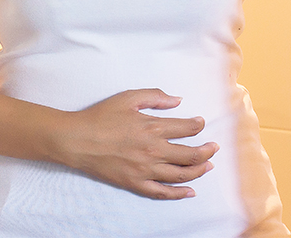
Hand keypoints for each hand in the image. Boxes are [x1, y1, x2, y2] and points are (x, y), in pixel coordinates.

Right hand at [57, 88, 218, 199]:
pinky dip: (179, 193)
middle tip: (214, 147)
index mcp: (152, 127)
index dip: (198, 125)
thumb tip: (178, 100)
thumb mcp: (128, 98)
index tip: (200, 123)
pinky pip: (162, 192)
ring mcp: (145, 169)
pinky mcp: (135, 183)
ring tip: (208, 166)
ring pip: (181, 174)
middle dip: (207, 150)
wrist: (77, 140)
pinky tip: (190, 191)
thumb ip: (155, 96)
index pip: (187, 128)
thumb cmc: (100, 116)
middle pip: (190, 154)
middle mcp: (153, 150)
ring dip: (199, 170)